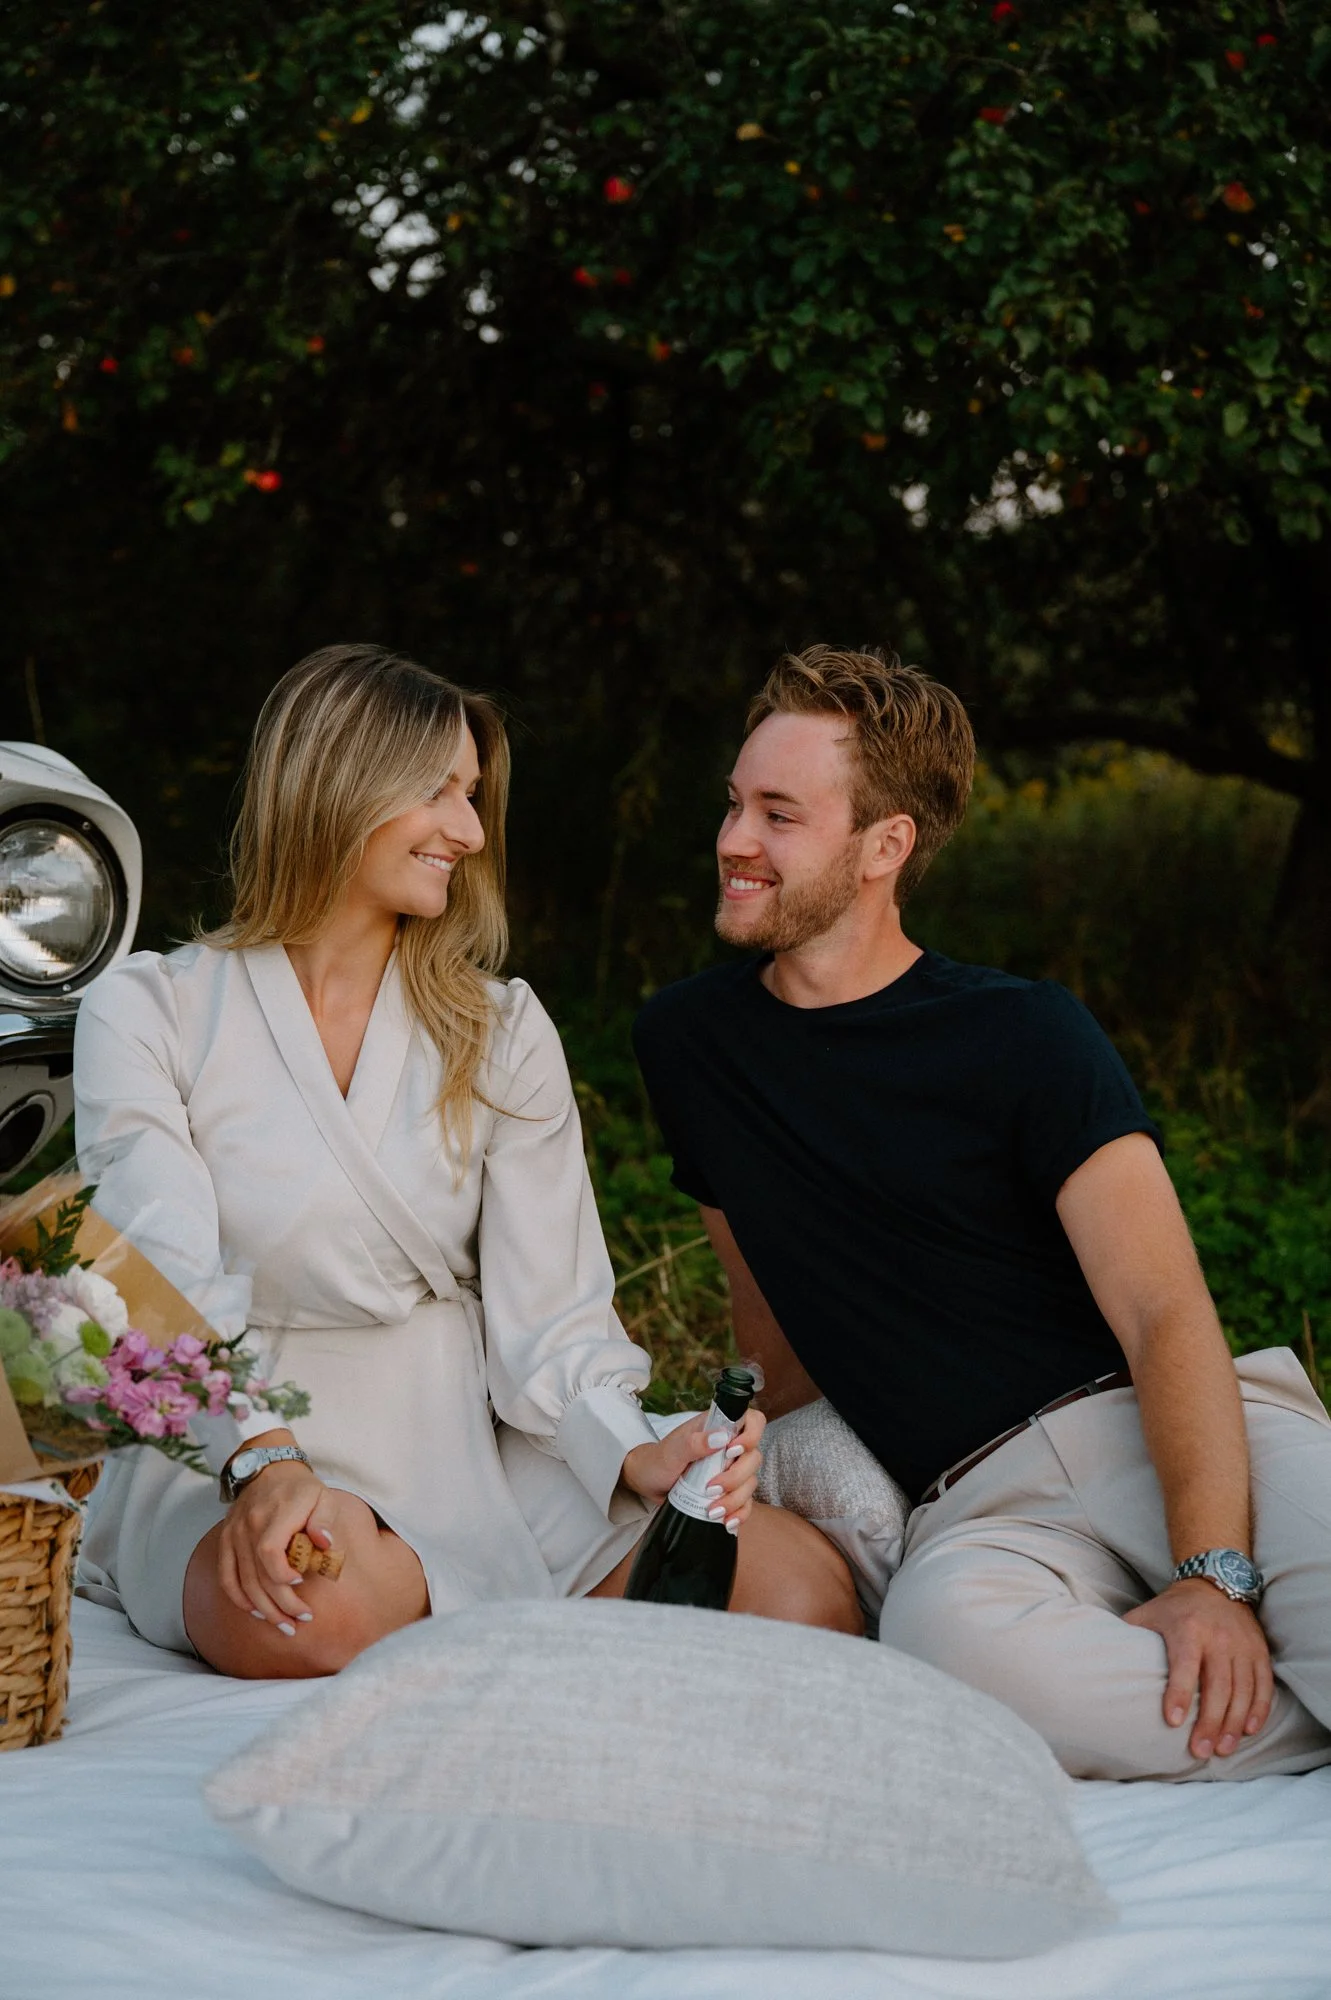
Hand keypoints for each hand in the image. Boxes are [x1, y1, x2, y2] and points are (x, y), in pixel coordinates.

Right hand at [218, 1461, 342, 1631]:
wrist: (268, 1469)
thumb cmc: (301, 1489)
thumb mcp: (322, 1496)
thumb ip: (324, 1519)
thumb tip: (325, 1544)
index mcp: (274, 1514)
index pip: (269, 1552)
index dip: (283, 1574)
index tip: (301, 1582)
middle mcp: (248, 1526)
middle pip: (258, 1575)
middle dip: (281, 1604)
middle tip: (302, 1619)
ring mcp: (234, 1535)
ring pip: (242, 1582)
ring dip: (262, 1609)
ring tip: (284, 1625)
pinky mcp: (226, 1541)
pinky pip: (226, 1577)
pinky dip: (239, 1598)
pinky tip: (255, 1612)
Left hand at [620, 1408, 766, 1530]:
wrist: (648, 1482)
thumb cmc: (658, 1460)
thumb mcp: (672, 1450)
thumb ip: (694, 1442)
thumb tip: (721, 1438)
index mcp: (718, 1428)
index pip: (752, 1421)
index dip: (752, 1434)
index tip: (733, 1452)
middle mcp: (729, 1447)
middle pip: (754, 1458)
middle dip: (736, 1477)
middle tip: (712, 1487)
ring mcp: (731, 1470)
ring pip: (751, 1483)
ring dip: (735, 1499)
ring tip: (712, 1510)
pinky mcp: (729, 1492)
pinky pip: (745, 1503)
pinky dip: (739, 1513)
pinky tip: (726, 1522)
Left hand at [1123, 1578, 1274, 1759]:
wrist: (1216, 1583)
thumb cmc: (1174, 1608)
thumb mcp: (1148, 1613)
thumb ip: (1127, 1634)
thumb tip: (1094, 1656)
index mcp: (1187, 1628)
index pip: (1184, 1664)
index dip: (1179, 1693)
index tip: (1172, 1721)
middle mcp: (1218, 1637)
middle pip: (1217, 1685)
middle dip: (1209, 1721)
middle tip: (1199, 1751)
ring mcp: (1242, 1645)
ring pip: (1243, 1689)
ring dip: (1233, 1723)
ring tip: (1222, 1749)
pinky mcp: (1259, 1651)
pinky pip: (1263, 1684)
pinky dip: (1259, 1709)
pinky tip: (1248, 1731)